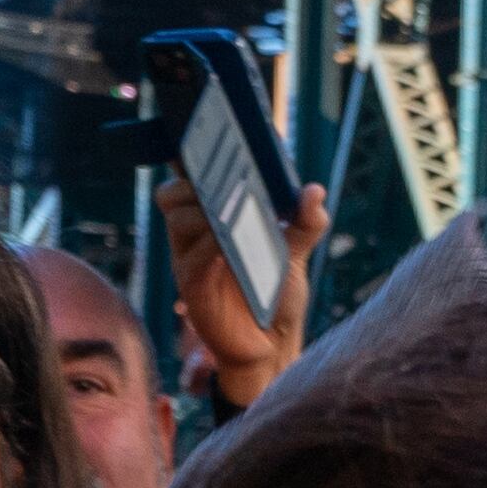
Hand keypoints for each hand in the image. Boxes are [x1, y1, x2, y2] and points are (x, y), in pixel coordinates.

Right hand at [154, 177, 328, 413]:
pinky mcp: (192, 288)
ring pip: (178, 219)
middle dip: (194, 181)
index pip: (187, 181)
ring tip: (234, 208)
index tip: (213, 142)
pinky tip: (231, 240)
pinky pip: (193, 257)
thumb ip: (306, 223)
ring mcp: (188, 262)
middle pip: (172, 195)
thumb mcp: (295, 254)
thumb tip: (314, 191)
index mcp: (210, 221)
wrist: (272, 344)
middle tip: (226, 177)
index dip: (191, 161)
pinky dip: (212, 243)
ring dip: (205, 209)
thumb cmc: (275, 296)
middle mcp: (193, 238)